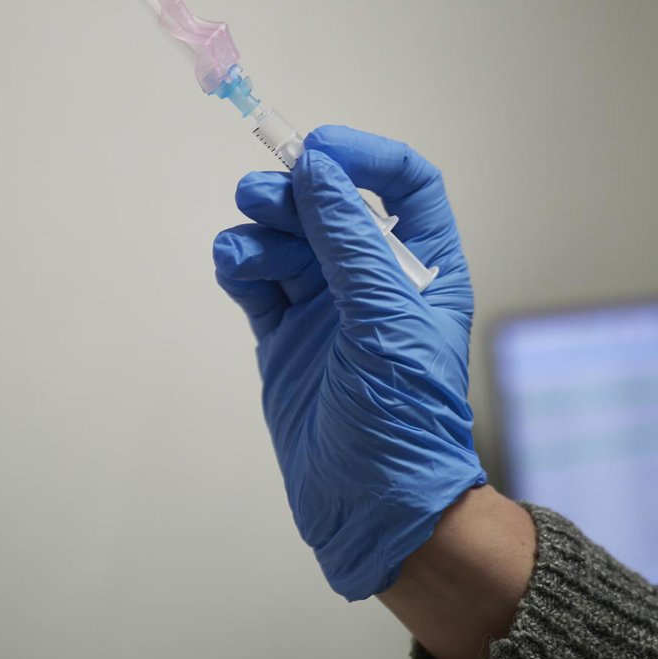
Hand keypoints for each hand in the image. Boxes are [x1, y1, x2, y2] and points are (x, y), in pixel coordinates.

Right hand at [212, 125, 485, 600]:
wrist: (372, 507)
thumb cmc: (402, 418)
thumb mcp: (384, 321)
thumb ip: (350, 242)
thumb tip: (318, 170)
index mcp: (423, 270)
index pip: (404, 185)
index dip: (364, 158)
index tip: (318, 151)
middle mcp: (374, 281)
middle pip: (331, 207)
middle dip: (293, 194)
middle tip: (258, 194)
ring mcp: (326, 308)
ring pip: (286, 240)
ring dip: (260, 230)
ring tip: (240, 250)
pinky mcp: (285, 336)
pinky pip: (257, 280)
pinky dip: (241, 264)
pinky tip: (234, 267)